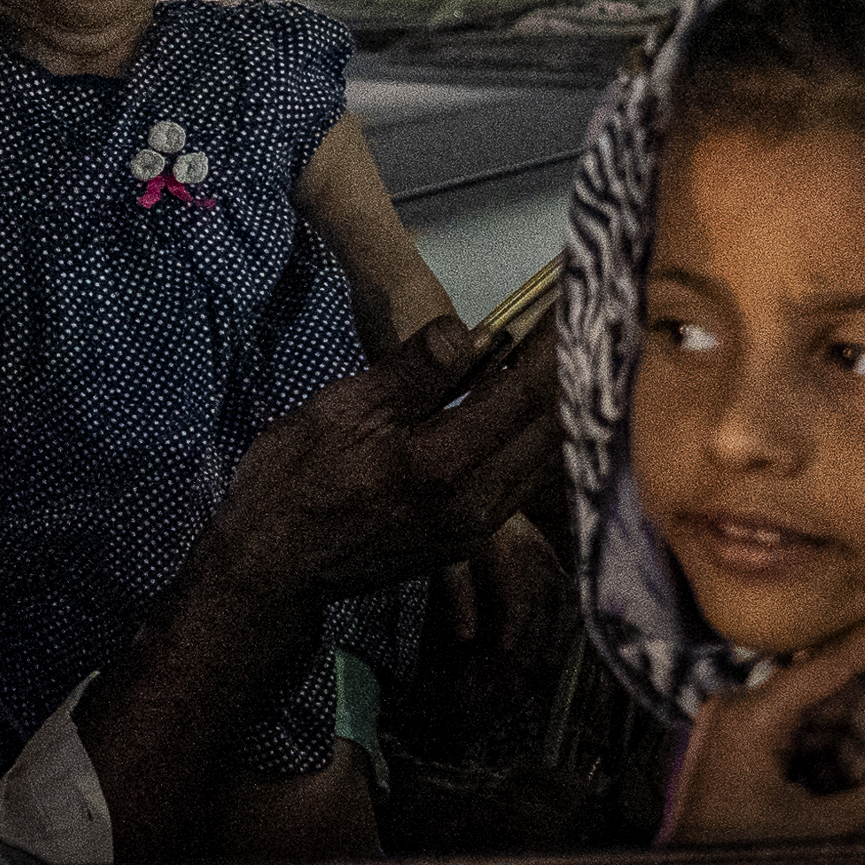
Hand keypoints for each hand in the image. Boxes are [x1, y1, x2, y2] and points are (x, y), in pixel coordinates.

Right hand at [200, 317, 558, 608]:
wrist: (276, 565)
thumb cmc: (296, 480)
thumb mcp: (343, 409)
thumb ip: (413, 370)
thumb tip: (468, 331)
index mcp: (444, 463)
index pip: (525, 391)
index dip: (557, 341)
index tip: (577, 299)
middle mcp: (477, 500)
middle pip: (552, 425)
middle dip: (573, 369)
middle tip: (588, 321)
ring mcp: (478, 524)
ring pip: (545, 455)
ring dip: (562, 404)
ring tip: (571, 356)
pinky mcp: (472, 536)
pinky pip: (526, 477)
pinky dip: (539, 437)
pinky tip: (534, 410)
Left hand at [663, 597, 864, 844]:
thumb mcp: (831, 829)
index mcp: (751, 716)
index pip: (835, 660)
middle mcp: (738, 710)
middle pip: (838, 698)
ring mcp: (736, 729)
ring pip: (826, 723)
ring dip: (858, 761)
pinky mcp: (740, 751)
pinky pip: (804, 742)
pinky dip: (833, 769)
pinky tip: (841, 806)